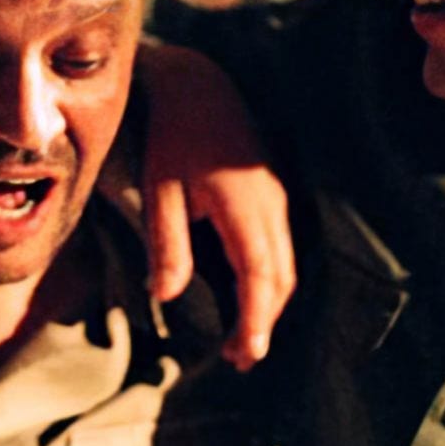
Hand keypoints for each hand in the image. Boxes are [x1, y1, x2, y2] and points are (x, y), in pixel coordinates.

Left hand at [136, 43, 295, 370]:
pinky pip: (280, 248)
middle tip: (238, 359)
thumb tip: (167, 296)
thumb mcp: (160, 189)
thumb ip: (167, 243)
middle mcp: (271, 205)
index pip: (259, 276)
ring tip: (242, 338)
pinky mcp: (272, 195)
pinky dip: (269, 281)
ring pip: (285, 264)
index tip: (247, 354)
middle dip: (263, 321)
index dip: (256, 320)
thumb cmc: (172, 136)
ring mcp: (276, 199)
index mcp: (244, 206)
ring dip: (268, 303)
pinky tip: (248, 296)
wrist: (198, 86)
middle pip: (280, 277)